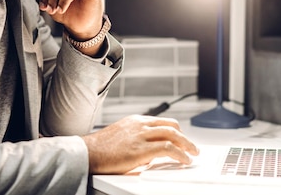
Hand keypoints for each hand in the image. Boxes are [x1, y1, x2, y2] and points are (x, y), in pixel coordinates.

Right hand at [81, 115, 199, 174]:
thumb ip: (136, 139)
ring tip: (193, 154)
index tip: (182, 139)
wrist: (87, 153)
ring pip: (174, 135)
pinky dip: (180, 154)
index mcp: (135, 120)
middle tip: (192, 147)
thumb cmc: (100, 149)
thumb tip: (150, 152)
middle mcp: (140, 125)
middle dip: (185, 137)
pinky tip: (184, 160)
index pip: (162, 122)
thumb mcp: (121, 136)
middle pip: (171, 126)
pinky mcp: (141, 149)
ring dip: (187, 145)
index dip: (176, 131)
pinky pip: (168, 149)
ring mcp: (141, 136)